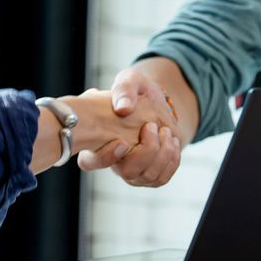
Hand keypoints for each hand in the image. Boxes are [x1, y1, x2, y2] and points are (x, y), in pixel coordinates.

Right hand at [30, 88, 180, 184]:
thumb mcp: (130, 81)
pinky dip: (172, 160)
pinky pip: (161, 179)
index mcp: (97, 140)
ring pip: (146, 177)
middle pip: (126, 172)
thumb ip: (124, 89)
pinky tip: (172, 141)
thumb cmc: (137, 91)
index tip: (121, 141)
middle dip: (147, 151)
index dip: (104, 158)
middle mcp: (112, 160)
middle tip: (152, 126)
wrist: (157, 103)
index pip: (89, 162)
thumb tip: (123, 109)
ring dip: (162, 153)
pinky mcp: (149, 174)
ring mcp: (131, 171)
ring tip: (165, 131)